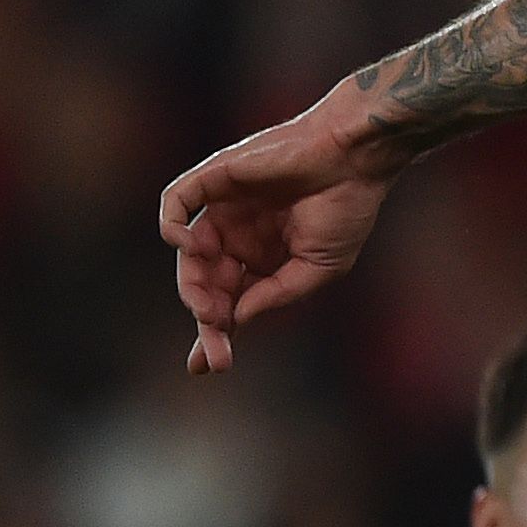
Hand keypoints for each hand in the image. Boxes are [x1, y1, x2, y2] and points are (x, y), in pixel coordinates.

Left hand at [158, 91, 401, 371]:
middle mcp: (237, 237)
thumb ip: (277, 293)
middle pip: (206, 284)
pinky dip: (172, 227)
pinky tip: (191, 246)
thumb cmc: (345, 210)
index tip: (210, 367)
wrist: (353, 159)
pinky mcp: (213, 179)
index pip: (230, 300)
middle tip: (215, 349)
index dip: (216, 334)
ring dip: (192, 285)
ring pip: (189, 254)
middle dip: (207, 320)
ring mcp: (222, 209)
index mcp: (263, 259)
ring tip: (208, 308)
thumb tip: (236, 318)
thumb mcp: (318, 269)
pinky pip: (175, 203)